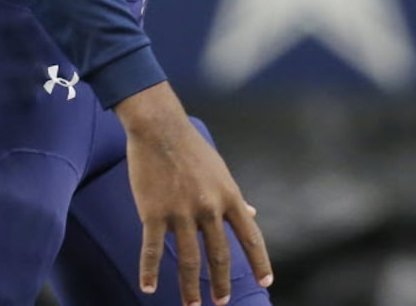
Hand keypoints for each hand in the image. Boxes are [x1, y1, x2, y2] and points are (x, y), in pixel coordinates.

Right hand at [116, 82, 272, 305]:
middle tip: (221, 303)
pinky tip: (148, 287)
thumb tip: (252, 211)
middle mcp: (208, 207)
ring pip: (187, 259)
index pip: (250, 235)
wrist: (159, 126)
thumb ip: (233, 195)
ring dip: (189, 288)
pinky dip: (149, 271)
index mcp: (227, 195)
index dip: (259, 261)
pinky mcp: (153, 212)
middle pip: (218, 255)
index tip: (267, 281)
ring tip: (192, 305)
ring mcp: (180, 212)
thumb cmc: (190, 147)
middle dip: (221, 283)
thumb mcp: (219, 170)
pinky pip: (151, 250)